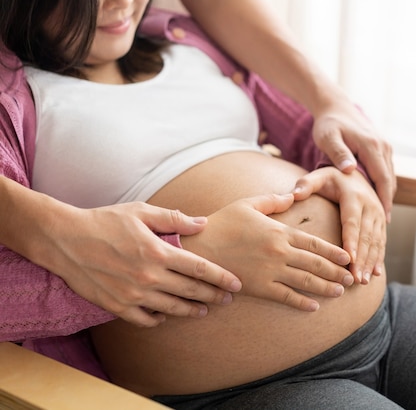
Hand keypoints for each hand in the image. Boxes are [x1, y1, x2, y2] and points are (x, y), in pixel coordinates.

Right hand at [41, 202, 241, 326]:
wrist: (64, 239)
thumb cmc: (105, 221)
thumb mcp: (141, 212)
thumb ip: (174, 219)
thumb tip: (202, 223)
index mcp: (158, 252)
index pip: (199, 268)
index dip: (221, 277)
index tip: (236, 284)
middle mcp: (149, 276)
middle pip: (191, 291)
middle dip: (213, 296)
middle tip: (228, 299)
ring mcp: (133, 294)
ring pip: (172, 308)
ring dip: (192, 310)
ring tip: (204, 310)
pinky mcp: (117, 306)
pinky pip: (144, 319)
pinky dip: (158, 319)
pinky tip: (166, 316)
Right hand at [180, 193, 353, 311]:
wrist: (199, 248)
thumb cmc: (222, 223)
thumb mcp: (248, 205)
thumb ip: (273, 201)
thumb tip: (292, 195)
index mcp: (279, 231)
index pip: (314, 243)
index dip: (334, 251)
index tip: (348, 257)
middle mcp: (280, 252)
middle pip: (316, 263)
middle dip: (336, 272)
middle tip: (352, 278)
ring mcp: (270, 271)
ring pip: (306, 281)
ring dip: (326, 288)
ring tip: (340, 292)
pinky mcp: (259, 287)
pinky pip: (285, 297)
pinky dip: (301, 303)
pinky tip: (314, 307)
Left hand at [292, 167, 385, 283]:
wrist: (355, 173)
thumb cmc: (331, 179)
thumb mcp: (319, 177)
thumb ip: (306, 184)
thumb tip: (294, 194)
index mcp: (353, 196)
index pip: (351, 222)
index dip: (351, 241)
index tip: (348, 260)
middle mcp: (369, 205)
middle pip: (366, 236)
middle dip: (361, 259)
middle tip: (355, 278)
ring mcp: (378, 214)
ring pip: (376, 241)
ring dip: (370, 262)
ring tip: (363, 281)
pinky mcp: (382, 222)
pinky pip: (382, 242)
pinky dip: (379, 258)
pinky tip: (375, 274)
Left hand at [311, 101, 396, 221]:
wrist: (335, 107)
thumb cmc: (328, 124)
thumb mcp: (328, 138)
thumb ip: (338, 153)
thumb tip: (350, 170)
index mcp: (371, 146)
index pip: (382, 178)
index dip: (384, 200)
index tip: (383, 219)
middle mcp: (383, 146)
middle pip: (389, 181)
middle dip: (387, 203)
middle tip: (384, 226)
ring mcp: (385, 147)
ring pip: (390, 178)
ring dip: (387, 197)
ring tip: (381, 219)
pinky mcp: (382, 149)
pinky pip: (386, 172)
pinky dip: (384, 187)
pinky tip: (377, 202)